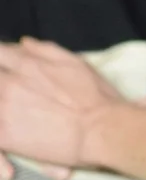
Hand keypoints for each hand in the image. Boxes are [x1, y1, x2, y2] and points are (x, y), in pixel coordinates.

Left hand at [0, 38, 123, 176]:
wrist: (101, 130)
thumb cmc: (94, 94)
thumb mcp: (74, 62)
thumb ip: (45, 50)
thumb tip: (24, 43)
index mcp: (27, 65)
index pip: (0, 53)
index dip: (2, 59)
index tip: (7, 66)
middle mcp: (11, 84)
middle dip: (0, 77)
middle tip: (11, 88)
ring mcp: (4, 111)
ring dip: (2, 100)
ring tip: (12, 107)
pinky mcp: (5, 136)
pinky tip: (9, 135)